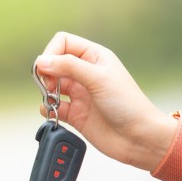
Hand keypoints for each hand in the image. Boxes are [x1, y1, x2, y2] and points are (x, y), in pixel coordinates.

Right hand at [35, 32, 173, 170]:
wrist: (138, 137)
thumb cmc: (128, 105)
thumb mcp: (98, 78)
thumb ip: (68, 66)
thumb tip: (42, 61)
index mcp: (94, 57)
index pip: (64, 43)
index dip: (52, 52)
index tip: (47, 67)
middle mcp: (85, 73)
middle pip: (54, 63)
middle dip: (47, 73)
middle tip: (49, 84)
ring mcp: (80, 94)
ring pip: (51, 85)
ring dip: (46, 91)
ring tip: (52, 99)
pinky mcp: (76, 114)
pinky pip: (53, 107)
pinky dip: (48, 109)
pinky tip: (54, 112)